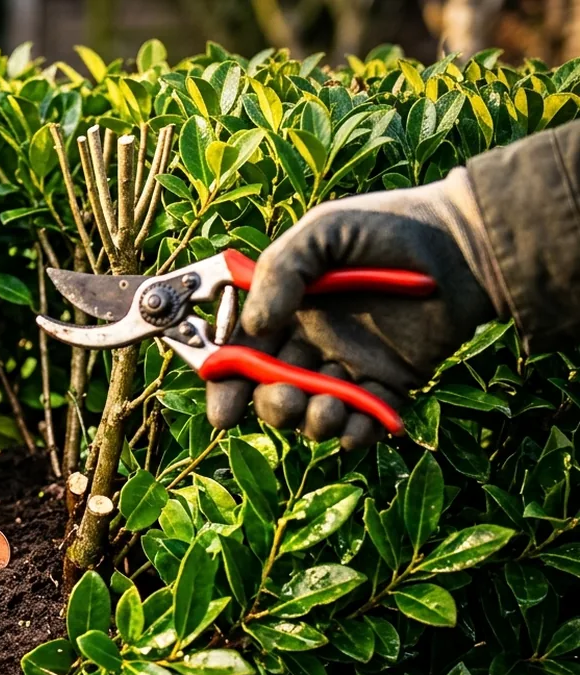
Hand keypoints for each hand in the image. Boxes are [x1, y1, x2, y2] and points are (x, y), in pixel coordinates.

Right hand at [206, 168, 497, 448]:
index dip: (226, 384)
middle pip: (273, 391)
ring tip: (330, 408)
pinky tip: (355, 428)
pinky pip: (364, 421)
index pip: (243, 354)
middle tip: (288, 400)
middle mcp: (311, 343)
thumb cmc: (387, 227)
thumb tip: (253, 326)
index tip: (222, 410)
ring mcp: (351, 367)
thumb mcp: (322, 232)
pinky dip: (355, 434)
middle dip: (272, 406)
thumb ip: (280, 272)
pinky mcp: (391, 385)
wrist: (464, 242)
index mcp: (285, 310)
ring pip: (314, 412)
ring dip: (313, 422)